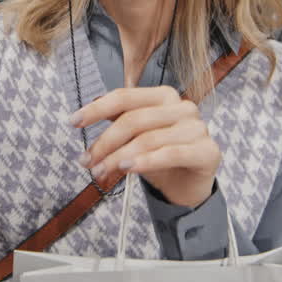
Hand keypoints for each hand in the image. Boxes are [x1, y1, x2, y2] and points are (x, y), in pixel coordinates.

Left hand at [71, 86, 219, 208]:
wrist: (188, 185)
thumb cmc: (159, 157)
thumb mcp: (135, 138)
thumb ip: (117, 123)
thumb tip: (83, 116)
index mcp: (163, 96)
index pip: (125, 97)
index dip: (97, 109)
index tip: (74, 122)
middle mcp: (183, 106)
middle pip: (134, 119)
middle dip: (105, 142)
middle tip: (87, 161)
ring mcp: (198, 128)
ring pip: (148, 139)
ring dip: (119, 157)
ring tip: (101, 171)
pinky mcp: (208, 151)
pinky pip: (171, 153)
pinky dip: (146, 162)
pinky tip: (128, 169)